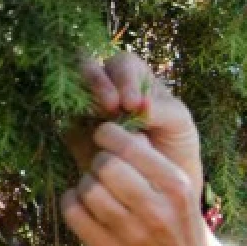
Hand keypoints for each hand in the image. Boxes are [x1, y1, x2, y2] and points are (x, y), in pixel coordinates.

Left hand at [60, 121, 217, 245]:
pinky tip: (84, 204)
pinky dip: (72, 202)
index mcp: (176, 188)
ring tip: (96, 187)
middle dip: (99, 160)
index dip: (109, 134)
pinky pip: (74, 213)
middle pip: (106, 166)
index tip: (106, 135)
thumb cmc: (180, 222)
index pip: (130, 147)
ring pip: (88, 189)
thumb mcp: (181, 190)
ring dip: (86, 182)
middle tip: (103, 166)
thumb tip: (119, 129)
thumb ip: (153, 160)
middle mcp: (155, 211)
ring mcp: (131, 234)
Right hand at [65, 53, 202, 203]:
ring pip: (71, 92)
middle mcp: (107, 87)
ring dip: (83, 102)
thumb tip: (142, 105)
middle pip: (87, 67)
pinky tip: (92, 142)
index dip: (124, 79)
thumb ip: (166, 110)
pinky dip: (74, 127)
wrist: (164, 180)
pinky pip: (65, 123)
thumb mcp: (181, 124)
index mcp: (135, 77)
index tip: (133, 104)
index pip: (122, 64)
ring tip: (103, 125)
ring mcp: (87, 107)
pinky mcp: (74, 131)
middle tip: (112, 108)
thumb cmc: (176, 143)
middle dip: (97, 83)